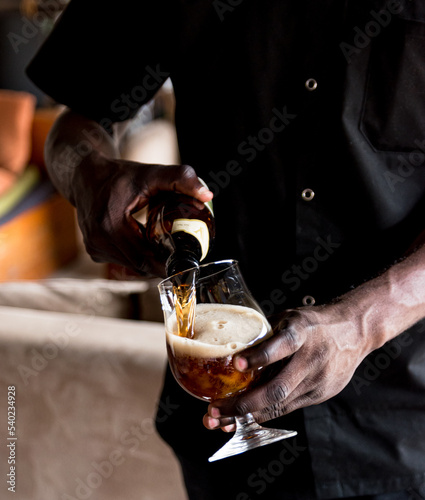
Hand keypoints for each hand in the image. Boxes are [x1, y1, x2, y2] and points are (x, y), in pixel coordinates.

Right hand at [71, 152, 212, 275]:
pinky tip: (148, 246)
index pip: (146, 256)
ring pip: (131, 266)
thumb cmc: (120, 175)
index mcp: (111, 223)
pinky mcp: (94, 251)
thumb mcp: (151, 173)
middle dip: (162, 264)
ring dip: (150, 262)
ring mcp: (94, 248)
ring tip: (168, 250)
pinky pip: (122, 262)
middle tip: (182, 257)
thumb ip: (180, 179)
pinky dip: (137, 258)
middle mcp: (99, 240)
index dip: (168, 263)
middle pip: (140, 264)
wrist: (85, 176)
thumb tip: (207, 196)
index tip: (187, 262)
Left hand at [204, 301, 373, 430]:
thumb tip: (230, 349)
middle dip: (244, 403)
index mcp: (302, 332)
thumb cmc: (313, 323)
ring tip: (221, 419)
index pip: (282, 344)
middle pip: (278, 387)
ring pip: (280, 404)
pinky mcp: (321, 394)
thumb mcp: (288, 318)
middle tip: (216, 409)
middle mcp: (312, 359)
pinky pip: (288, 407)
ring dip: (248, 413)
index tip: (237, 363)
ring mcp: (318, 380)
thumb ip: (264, 335)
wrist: (354, 331)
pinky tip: (244, 416)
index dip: (259, 355)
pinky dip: (265, 412)